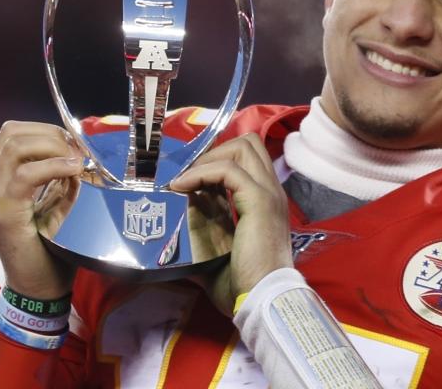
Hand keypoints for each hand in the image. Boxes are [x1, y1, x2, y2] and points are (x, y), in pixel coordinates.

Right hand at [0, 121, 83, 299]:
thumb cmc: (49, 246)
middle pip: (12, 133)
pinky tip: (73, 171)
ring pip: (15, 146)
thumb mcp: (58, 203)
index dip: (47, 130)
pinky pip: (25, 175)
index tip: (76, 143)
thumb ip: (63, 178)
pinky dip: (53, 166)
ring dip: (53, 146)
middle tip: (78, 151)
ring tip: (77, 161)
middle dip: (51, 134)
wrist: (38, 287)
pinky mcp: (4, 212)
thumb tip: (82, 153)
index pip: (13, 133)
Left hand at [170, 133, 293, 313]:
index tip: (190, 177)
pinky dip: (200, 173)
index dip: (217, 160)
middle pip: (248, 143)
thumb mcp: (216, 254)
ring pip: (241, 147)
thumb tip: (170, 240)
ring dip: (207, 158)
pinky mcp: (258, 200)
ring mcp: (268, 192)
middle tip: (189, 175)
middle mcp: (271, 190)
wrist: (261, 299)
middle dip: (214, 152)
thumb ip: (202, 238)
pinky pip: (227, 170)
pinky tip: (181, 187)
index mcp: (265, 200)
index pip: (247, 159)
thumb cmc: (242, 285)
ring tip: (184, 180)